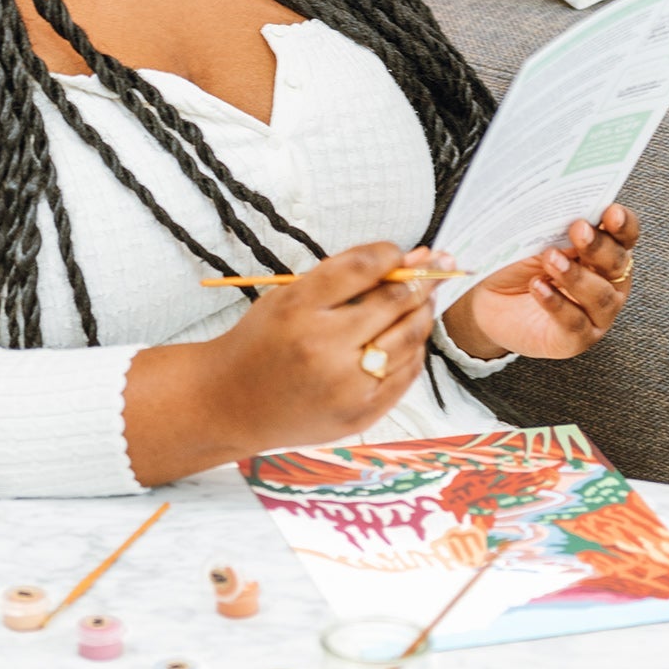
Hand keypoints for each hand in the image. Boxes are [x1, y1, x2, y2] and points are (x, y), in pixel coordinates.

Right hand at [123, 242, 433, 481]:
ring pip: (409, 338)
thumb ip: (343, 275)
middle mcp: (323, 348)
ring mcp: (345, 387)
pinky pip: (406, 375)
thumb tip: (405, 257)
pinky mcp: (359, 416)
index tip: (400, 252)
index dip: (392, 254)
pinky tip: (409, 336)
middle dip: (422, 279)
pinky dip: (414, 350)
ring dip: (423, 312)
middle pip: (394, 302)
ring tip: (424, 299)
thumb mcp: (289, 295)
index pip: (362, 268)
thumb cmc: (263, 340)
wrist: (231, 403)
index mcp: (300, 309)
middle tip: (436, 266)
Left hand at [443, 205, 638, 363]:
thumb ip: (556, 224)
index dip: (623, 224)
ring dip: (577, 276)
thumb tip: (566, 206)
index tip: (610, 213)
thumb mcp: (536, 235)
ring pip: (600, 297)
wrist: (488, 298)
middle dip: (600, 246)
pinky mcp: (575, 339)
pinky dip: (557, 304)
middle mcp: (608, 283)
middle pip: (618, 264)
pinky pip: (575, 323)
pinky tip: (539, 287)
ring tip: (550, 259)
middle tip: (577, 230)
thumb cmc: (517, 261)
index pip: (626, 235)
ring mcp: (595, 314)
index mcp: (604, 250)